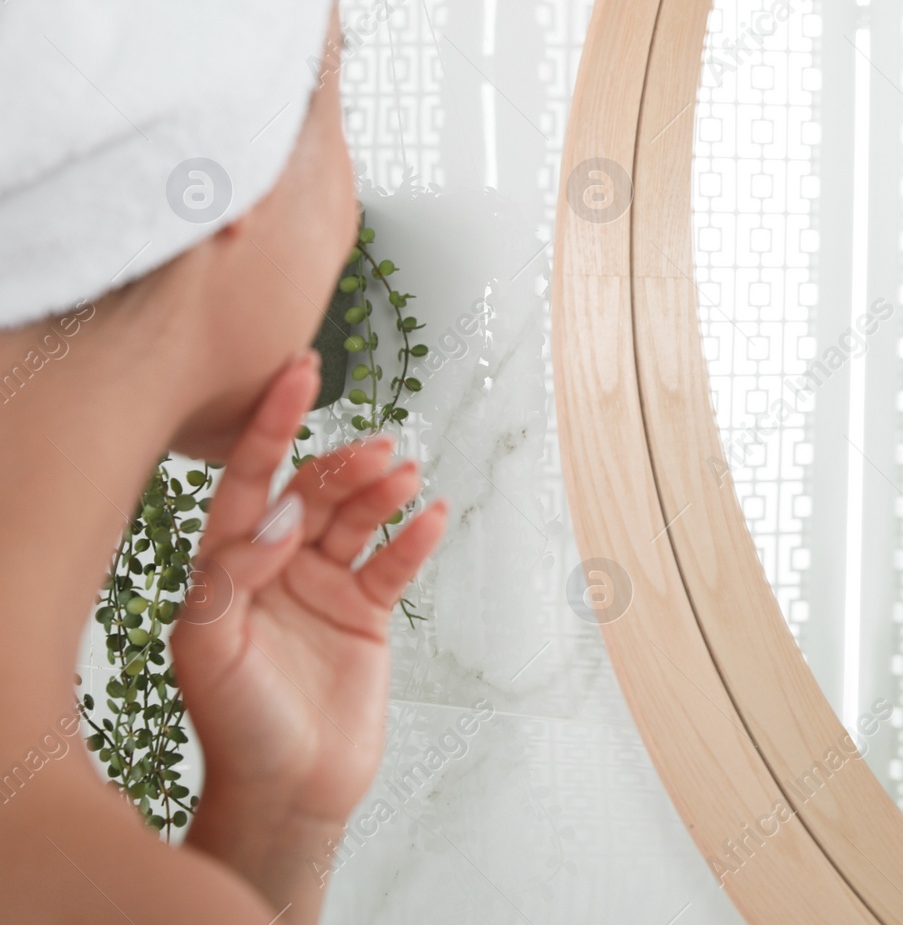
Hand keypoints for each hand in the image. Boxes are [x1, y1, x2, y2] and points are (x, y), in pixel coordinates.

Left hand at [170, 347, 449, 825]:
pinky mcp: (367, 613)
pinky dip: (415, 537)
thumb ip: (235, 573)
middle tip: (376, 449)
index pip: (250, 479)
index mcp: (229, 566)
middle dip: (343, 464)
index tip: (297, 372)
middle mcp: (277, 566)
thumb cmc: (235, 725)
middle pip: (313, 492)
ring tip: (406, 473)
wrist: (289, 792)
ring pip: (358, 518)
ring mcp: (325, 586)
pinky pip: (395, 563)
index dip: (271, 423)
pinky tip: (431, 515)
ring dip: (382, 491)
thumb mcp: (209, 648)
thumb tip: (282, 516)